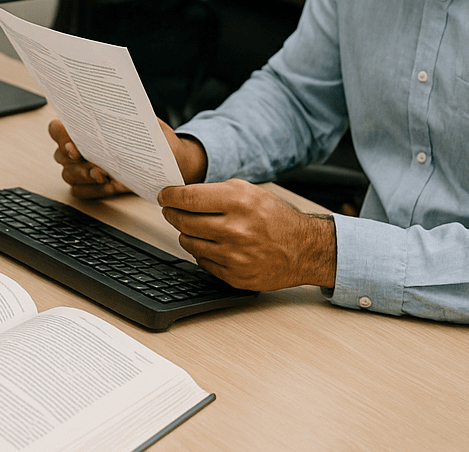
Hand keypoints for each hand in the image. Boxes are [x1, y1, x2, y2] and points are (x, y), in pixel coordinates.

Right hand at [48, 118, 207, 198]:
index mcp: (84, 127)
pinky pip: (80, 192)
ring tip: (106, 177)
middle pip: (60, 156)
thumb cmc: (155, 140)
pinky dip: (95, 191)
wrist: (170, 162)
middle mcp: (77, 148)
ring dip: (86, 177)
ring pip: (68, 175)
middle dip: (78, 163)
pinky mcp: (90, 186)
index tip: (74, 145)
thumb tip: (120, 111)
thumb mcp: (147, 123)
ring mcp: (81, 168)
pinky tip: (112, 186)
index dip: (60, 136)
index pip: (56, 128)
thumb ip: (131, 116)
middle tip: (97, 167)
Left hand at [157, 179, 336, 289]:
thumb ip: (215, 191)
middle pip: (183, 221)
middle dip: (172, 214)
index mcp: (238, 202)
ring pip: (189, 242)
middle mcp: (235, 229)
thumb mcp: (248, 191)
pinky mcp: (235, 276)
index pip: (187, 198)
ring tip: (193, 227)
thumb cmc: (275, 217)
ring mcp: (235, 256)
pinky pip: (202, 262)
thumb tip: (181, 194)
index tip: (164, 196)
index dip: (170, 197)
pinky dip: (201, 252)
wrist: (304, 249)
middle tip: (171, 211)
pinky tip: (210, 244)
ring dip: (186, 233)